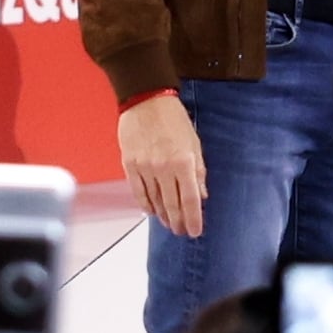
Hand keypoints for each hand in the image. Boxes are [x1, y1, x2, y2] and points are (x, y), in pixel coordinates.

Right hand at [121, 95, 206, 236]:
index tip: (195, 231)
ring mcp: (145, 168)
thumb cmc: (173, 120)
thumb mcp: (194, 144)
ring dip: (163, 215)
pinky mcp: (130, 165)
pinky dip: (145, 204)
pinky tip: (151, 212)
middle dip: (178, 222)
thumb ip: (198, 171)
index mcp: (184, 162)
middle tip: (182, 232)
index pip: (190, 199)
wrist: (146, 101)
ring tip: (169, 224)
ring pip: (154, 200)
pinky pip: (138, 191)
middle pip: (172, 204)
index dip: (194, 218)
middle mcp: (164, 168)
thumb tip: (202, 195)